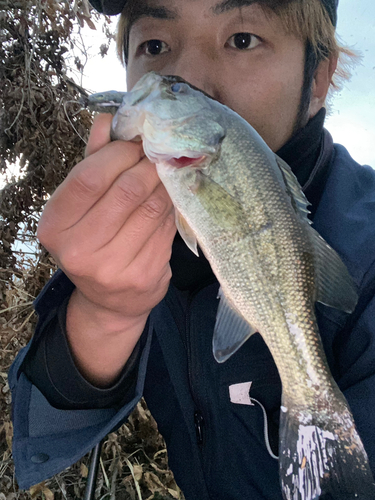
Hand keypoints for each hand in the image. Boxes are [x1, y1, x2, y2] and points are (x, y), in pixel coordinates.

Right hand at [37, 114, 175, 384]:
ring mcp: (113, 268)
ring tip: (167, 172)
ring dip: (164, 183)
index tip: (136, 143)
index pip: (88, 177)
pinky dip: (171, 207)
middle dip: (148, 164)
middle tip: (159, 153)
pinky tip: (170, 200)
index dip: (118, 153)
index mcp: (56, 227)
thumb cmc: (93, 241)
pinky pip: (166, 228)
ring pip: (152, 207)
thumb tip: (108, 119)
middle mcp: (79, 251)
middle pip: (125, 190)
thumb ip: (92, 162)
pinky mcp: (145, 277)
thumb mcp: (82, 205)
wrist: (110, 300)